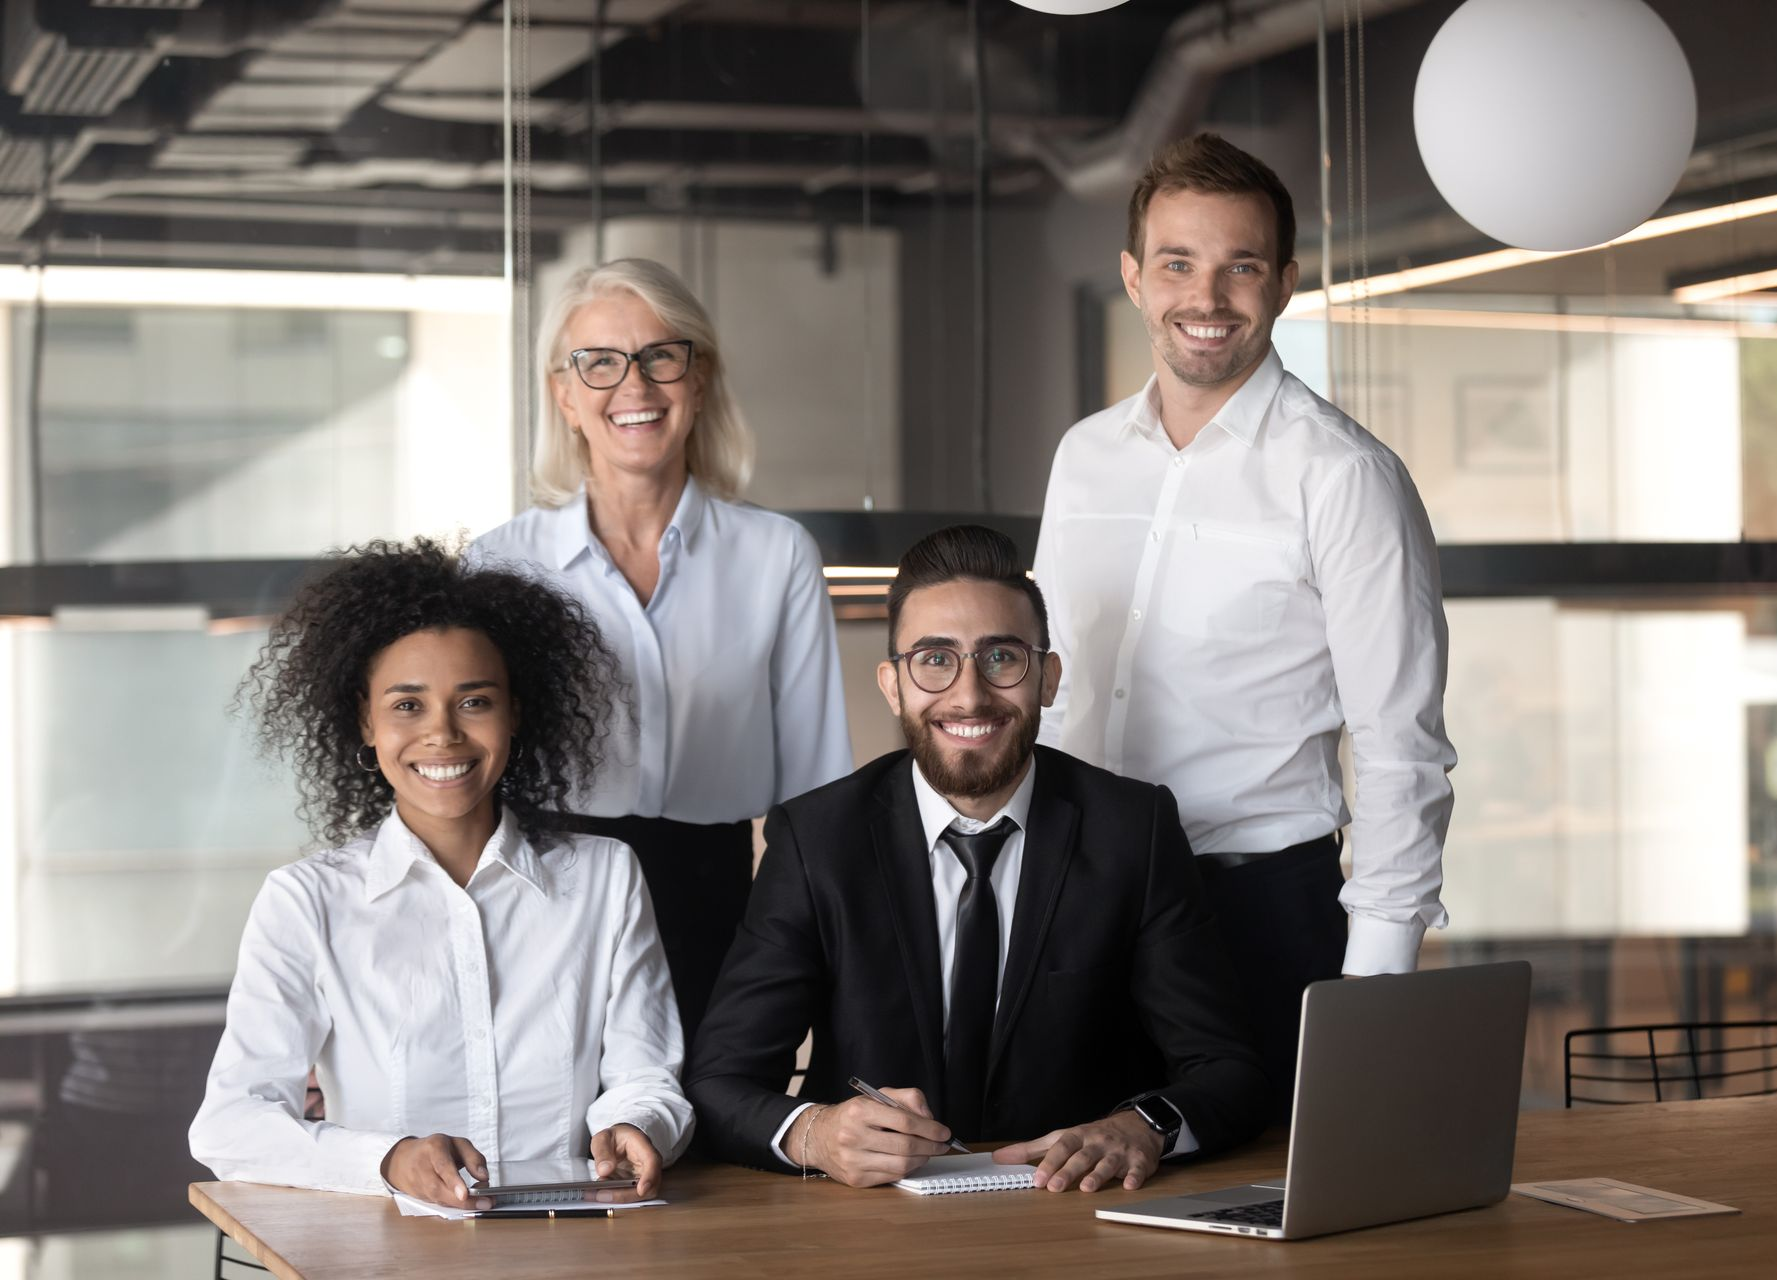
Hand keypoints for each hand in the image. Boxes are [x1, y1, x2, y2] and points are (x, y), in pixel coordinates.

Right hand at [381, 1133, 490, 1208]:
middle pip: (439, 1188)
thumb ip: (473, 1158)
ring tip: (481, 1202)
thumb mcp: (458, 1144)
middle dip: (463, 1200)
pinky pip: (438, 1204)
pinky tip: (467, 1203)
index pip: (443, 1166)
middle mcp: (423, 1167)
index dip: (453, 1181)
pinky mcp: (419, 1197)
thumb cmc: (434, 1149)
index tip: (464, 1194)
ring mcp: (418, 1184)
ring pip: (438, 1199)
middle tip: (484, 1203)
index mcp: (434, 1148)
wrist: (403, 1159)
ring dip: (461, 1204)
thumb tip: (484, 1176)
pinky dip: (454, 1206)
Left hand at [588, 1123, 661, 1200]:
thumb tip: (605, 1170)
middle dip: (626, 1194)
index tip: (641, 1190)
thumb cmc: (615, 1138)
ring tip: (597, 1194)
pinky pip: (630, 1196)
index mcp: (643, 1145)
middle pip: (649, 1185)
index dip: (649, 1177)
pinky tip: (601, 1195)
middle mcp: (648, 1163)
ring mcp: (645, 1176)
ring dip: (619, 1198)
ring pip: (640, 1195)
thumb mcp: (603, 1138)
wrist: (618, 1141)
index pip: (653, 1161)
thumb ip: (602, 1152)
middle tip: (602, 1195)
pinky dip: (616, 1198)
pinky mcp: (637, 1186)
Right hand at [788, 1087, 953, 1187]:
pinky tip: (910, 1161)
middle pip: (905, 1145)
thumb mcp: (877, 1096)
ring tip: (927, 1152)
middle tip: (941, 1145)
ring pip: (901, 1165)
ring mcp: (853, 1160)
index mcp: (859, 1110)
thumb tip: (930, 1117)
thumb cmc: (853, 1115)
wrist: (819, 1136)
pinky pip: (891, 1177)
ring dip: (922, 1159)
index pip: (904, 1120)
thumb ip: (907, 1098)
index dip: (930, 1128)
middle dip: (931, 1146)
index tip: (944, 1132)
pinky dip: (907, 1169)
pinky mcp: (855, 1179)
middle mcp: (853, 1136)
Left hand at [993, 1110, 1163, 1192]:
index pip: (1061, 1147)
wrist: (1136, 1126)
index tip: (1036, 1180)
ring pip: (1107, 1163)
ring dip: (1098, 1175)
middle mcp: (1097, 1143)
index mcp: (1078, 1136)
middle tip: (1054, 1188)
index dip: (1049, 1163)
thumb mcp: (1063, 1137)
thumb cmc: (1093, 1136)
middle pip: (1081, 1156)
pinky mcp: (1139, 1161)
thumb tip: (1000, 1157)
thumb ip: (1032, 1149)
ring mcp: (1119, 1151)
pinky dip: (1134, 1177)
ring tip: (1087, 1188)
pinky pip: (1137, 1169)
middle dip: (1068, 1171)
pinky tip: (1128, 1185)